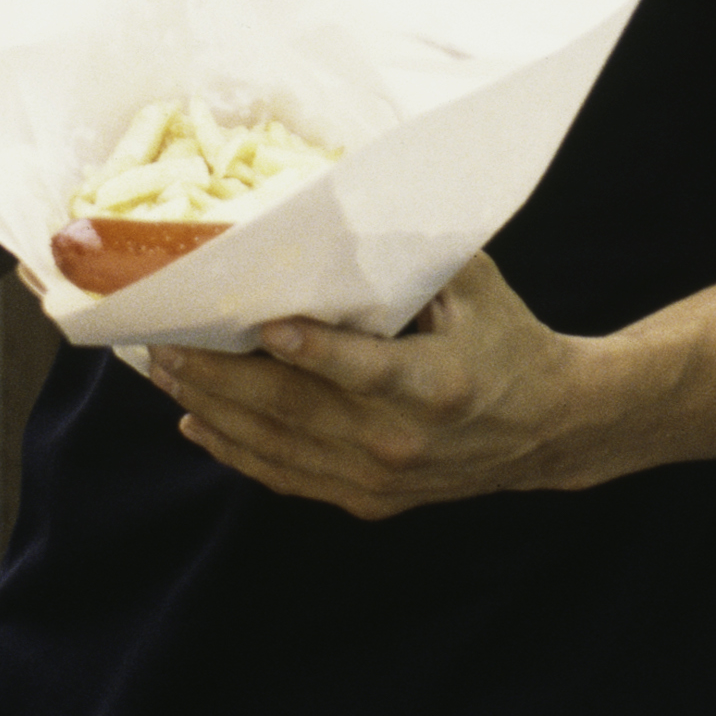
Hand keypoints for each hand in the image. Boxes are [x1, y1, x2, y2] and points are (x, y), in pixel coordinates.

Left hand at [152, 251, 608, 520]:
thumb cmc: (505, 337)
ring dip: (213, 410)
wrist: (549, 427)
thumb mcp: (474, 286)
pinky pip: (287, 478)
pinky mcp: (368, 499)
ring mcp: (381, 478)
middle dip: (222, 376)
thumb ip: (407, 260)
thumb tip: (331, 216)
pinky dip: (236, 452)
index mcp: (435, 383)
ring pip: (278, 447)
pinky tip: (197, 424)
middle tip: (167, 342)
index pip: (363, 370)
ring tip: (167, 374)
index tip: (262, 326)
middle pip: (295, 410)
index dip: (312, 351)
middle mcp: (402, 439)